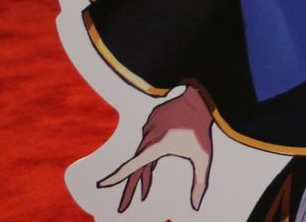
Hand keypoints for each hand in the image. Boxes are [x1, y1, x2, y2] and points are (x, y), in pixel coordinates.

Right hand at [98, 85, 212, 211]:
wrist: (200, 98)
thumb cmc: (202, 129)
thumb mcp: (203, 157)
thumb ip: (200, 182)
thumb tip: (196, 206)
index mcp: (157, 147)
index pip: (133, 166)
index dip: (117, 177)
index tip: (102, 185)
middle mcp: (148, 138)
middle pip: (135, 168)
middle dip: (129, 191)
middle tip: (123, 208)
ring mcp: (148, 129)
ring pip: (142, 158)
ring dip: (143, 175)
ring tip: (143, 194)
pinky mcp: (150, 123)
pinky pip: (147, 145)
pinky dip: (148, 160)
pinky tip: (151, 169)